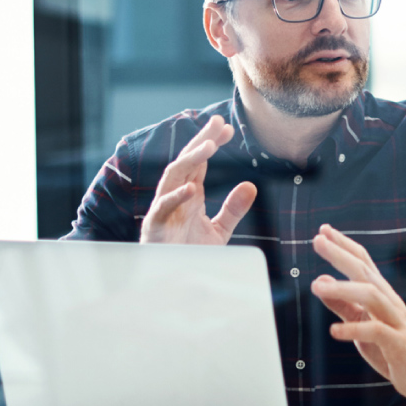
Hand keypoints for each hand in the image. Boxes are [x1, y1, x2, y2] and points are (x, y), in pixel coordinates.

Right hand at [140, 115, 256, 244]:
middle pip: (187, 161)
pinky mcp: (154, 226)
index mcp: (189, 195)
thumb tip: (251, 186)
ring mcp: (163, 209)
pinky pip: (163, 208)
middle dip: (201, 141)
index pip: (200, 162)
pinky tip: (192, 188)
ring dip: (190, 160)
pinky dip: (176, 197)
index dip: (211, 143)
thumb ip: (233, 209)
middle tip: (217, 122)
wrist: (174, 282)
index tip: (228, 128)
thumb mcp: (219, 231)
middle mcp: (175, 196)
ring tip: (209, 146)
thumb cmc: (190, 255)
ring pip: (173, 176)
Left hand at [310, 224, 405, 403]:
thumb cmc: (394, 349)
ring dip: (343, 289)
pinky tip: (334, 331)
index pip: (363, 263)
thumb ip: (342, 305)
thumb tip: (320, 281)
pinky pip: (377, 331)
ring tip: (316, 287)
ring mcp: (396, 321)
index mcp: (381, 295)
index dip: (344, 245)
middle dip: (340, 255)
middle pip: (364, 272)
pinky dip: (354, 330)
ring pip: (371, 296)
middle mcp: (390, 302)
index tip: (323, 231)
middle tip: (318, 241)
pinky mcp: (399, 344)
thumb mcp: (361, 325)